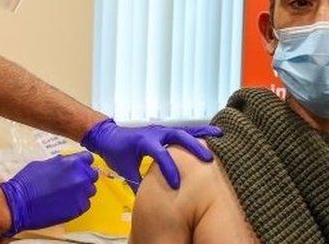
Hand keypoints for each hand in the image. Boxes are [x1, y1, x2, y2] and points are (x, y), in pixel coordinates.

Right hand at [0, 151, 97, 236]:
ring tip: (68, 195)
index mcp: (72, 162)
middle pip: (92, 175)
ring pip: (90, 190)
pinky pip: (85, 204)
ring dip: (82, 191)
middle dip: (84, 177)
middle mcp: (80, 177)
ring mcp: (81, 194)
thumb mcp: (44, 163)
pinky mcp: (78, 209)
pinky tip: (66, 204)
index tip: (79, 167)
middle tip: (73, 182)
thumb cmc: (27, 182)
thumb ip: (61, 163)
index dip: (83, 163)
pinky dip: (78, 204)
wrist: (19, 203)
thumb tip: (66, 164)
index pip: (88, 158)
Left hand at [81, 118, 222, 190]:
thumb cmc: (116, 152)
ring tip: (220, 133)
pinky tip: (211, 134)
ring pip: (184, 129)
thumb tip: (149, 199)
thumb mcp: (125, 169)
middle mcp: (156, 133)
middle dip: (194, 146)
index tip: (177, 184)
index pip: (160, 154)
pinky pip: (183, 131)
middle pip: (178, 136)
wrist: (108, 135)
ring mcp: (162, 130)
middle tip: (208, 158)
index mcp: (144, 141)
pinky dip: (197, 132)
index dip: (169, 169)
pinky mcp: (165, 131)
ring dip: (202, 132)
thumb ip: (138, 182)